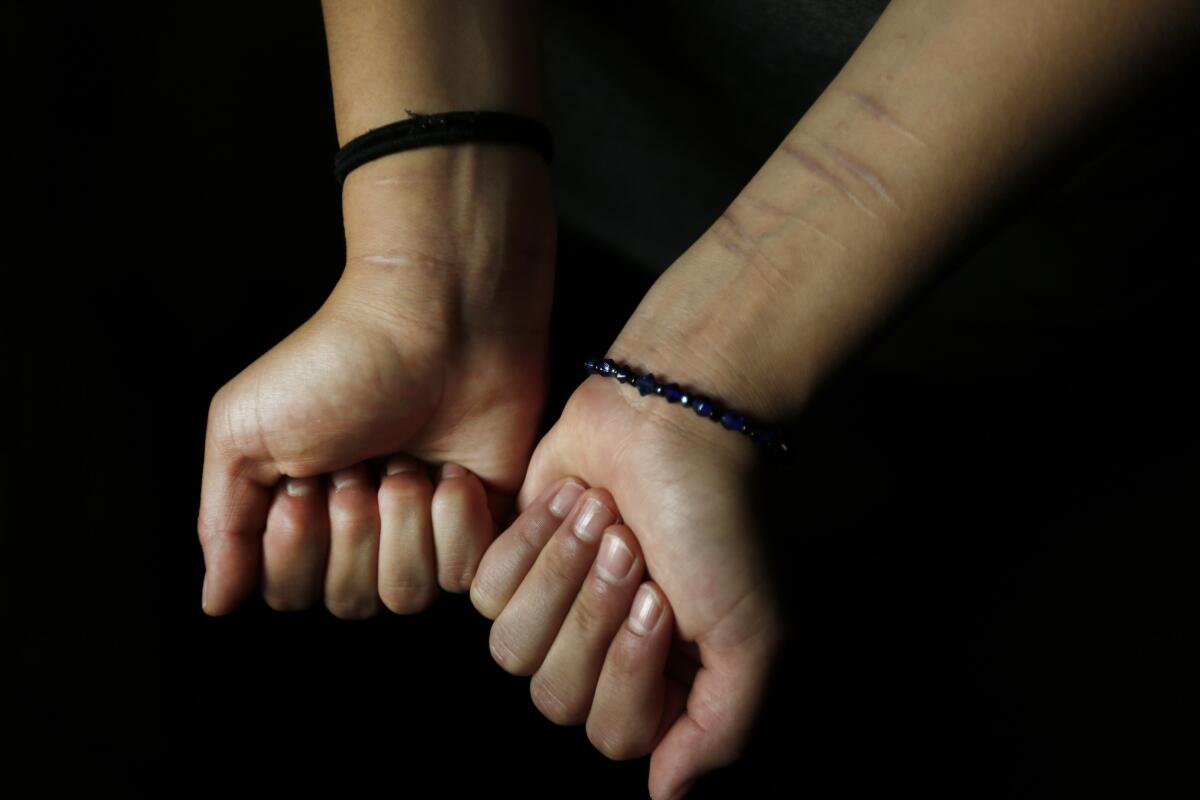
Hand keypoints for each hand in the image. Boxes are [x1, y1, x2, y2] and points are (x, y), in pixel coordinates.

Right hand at [198, 146, 554, 617]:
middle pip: (349, 602)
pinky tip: (453, 471)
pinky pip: (466, 575)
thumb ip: (223, 522)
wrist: (436, 323)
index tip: (302, 480)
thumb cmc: (335, 364)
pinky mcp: (485, 525)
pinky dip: (455, 520)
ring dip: (403, 523)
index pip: (288, 592)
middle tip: (358, 465)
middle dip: (351, 530)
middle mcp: (366, 533)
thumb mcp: (244, 430)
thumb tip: (212, 602)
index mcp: (304, 513)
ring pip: (407, 595)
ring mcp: (428, 531)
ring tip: (407, 462)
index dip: (293, 546)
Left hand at [470, 369, 784, 799]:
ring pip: (514, 652)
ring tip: (607, 519)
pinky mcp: (511, 561)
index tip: (666, 598)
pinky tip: (574, 500)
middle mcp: (604, 653)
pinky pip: (486, 594)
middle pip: (556, 697)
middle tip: (633, 549)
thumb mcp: (753, 635)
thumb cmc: (718, 521)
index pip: (616, 735)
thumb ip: (719, 730)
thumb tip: (667, 795)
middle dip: (594, 613)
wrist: (670, 419)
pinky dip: (532, 540)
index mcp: (662, 679)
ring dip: (563, 572)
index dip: (630, 670)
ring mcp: (554, 609)